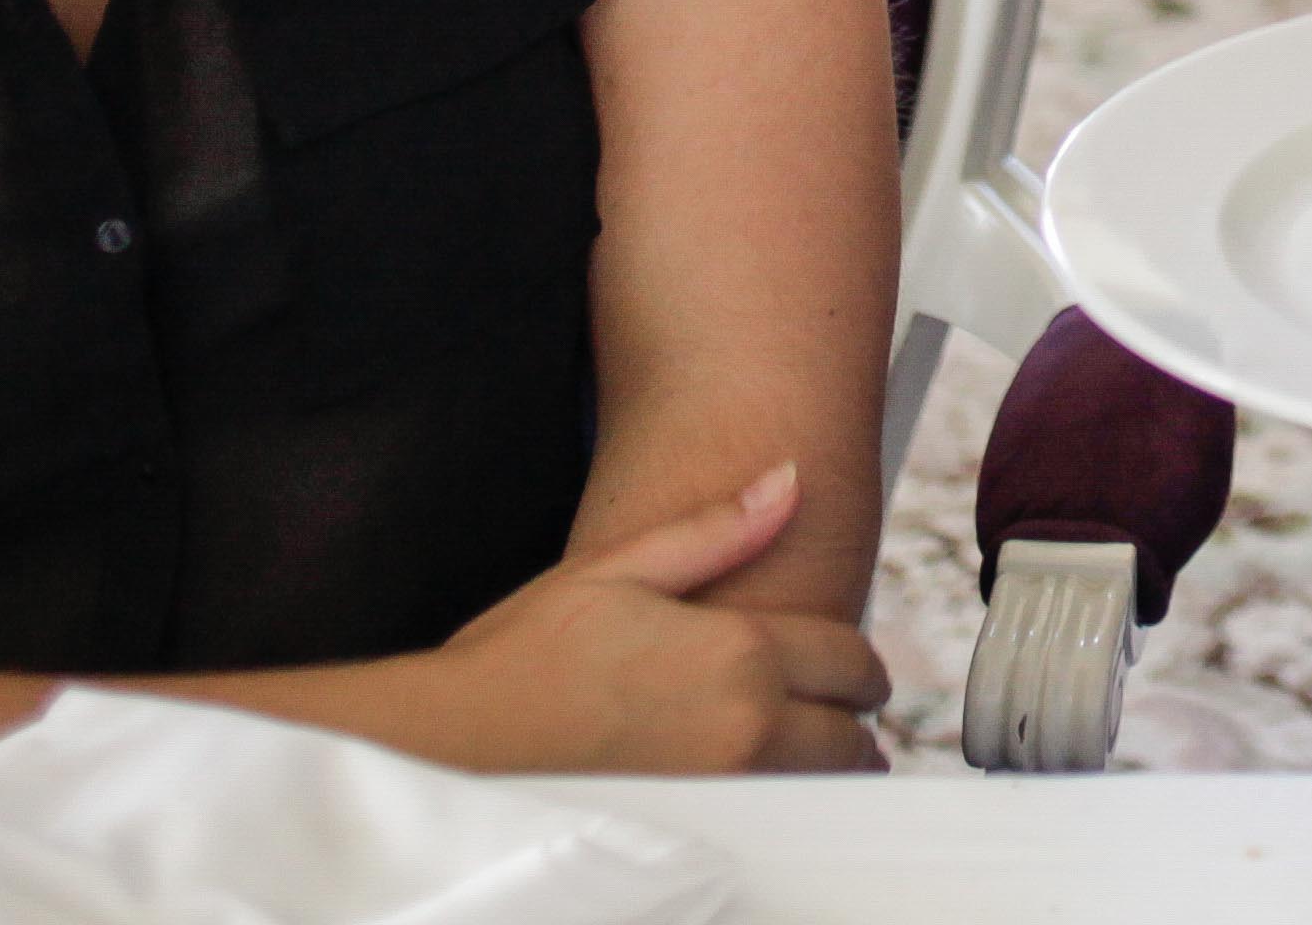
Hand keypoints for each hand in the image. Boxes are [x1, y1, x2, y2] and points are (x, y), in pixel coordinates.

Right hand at [412, 460, 889, 774]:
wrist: (454, 744)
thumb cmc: (522, 656)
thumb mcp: (618, 569)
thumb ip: (717, 529)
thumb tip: (787, 481)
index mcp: (739, 652)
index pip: (851, 661)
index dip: (857, 664)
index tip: (844, 667)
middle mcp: (747, 726)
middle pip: (853, 736)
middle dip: (847, 720)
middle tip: (827, 710)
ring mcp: (726, 789)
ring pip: (823, 786)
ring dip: (822, 766)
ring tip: (795, 746)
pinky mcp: (700, 831)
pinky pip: (777, 820)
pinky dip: (783, 802)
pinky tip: (752, 784)